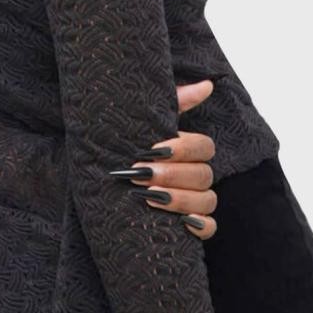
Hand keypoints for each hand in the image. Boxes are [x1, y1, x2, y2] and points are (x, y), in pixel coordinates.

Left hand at [108, 79, 218, 239]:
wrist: (103, 181)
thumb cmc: (128, 150)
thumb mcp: (146, 125)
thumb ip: (176, 102)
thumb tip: (207, 84)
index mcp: (188, 152)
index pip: (204, 147)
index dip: (182, 148)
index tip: (153, 150)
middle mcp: (197, 176)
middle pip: (204, 174)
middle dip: (171, 174)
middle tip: (139, 175)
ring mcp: (197, 202)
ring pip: (207, 200)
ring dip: (180, 198)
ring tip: (148, 197)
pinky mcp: (192, 227)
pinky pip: (209, 228)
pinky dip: (200, 225)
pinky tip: (181, 222)